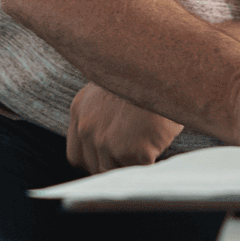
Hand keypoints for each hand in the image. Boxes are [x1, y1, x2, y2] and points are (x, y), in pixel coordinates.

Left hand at [66, 83, 182, 172]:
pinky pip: (141, 169)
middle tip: (133, 159)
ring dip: (133, 165)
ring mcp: (107, 142)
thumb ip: (101, 111)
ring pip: (117, 171)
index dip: (95, 161)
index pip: (77, 155)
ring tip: (149, 146)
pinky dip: (152, 162)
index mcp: (79, 110)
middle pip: (94, 167)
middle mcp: (87, 128)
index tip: (110, 160)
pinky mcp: (131, 150)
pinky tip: (160, 145)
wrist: (162, 69)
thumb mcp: (109, 86)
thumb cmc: (143, 75)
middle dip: (114, 167)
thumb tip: (112, 134)